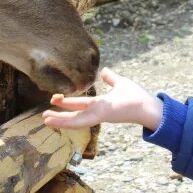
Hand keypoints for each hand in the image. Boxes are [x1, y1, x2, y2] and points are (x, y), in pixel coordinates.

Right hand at [42, 68, 162, 130]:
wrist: (148, 106)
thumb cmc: (136, 97)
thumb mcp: (120, 83)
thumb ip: (111, 78)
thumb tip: (103, 71)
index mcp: (100, 104)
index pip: (81, 105)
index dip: (68, 103)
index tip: (54, 99)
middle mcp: (97, 111)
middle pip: (75, 114)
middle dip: (60, 114)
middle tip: (44, 115)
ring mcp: (98, 115)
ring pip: (75, 120)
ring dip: (60, 120)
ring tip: (45, 119)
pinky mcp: (100, 115)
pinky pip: (80, 120)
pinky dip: (66, 122)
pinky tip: (54, 122)